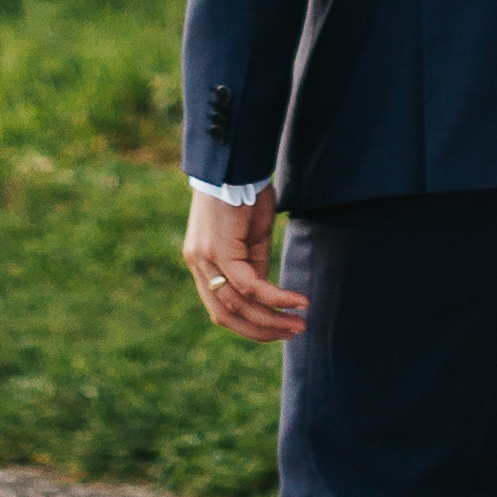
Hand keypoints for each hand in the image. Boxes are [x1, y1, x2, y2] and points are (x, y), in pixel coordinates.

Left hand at [185, 184, 305, 344]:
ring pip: (237, 305)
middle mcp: (197, 264)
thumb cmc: (245, 193)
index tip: (279, 329)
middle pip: (225, 315)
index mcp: (202, 263)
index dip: (250, 324)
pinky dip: (275, 297)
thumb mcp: (251, 237)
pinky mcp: (219, 250)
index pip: (221, 308)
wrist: (235, 163)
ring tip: (299, 324)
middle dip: (260, 330)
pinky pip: (249, 285)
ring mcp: (205, 259)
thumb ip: (254, 265)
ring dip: (271, 319)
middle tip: (292, 334)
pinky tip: (297, 302)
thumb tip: (265, 295)